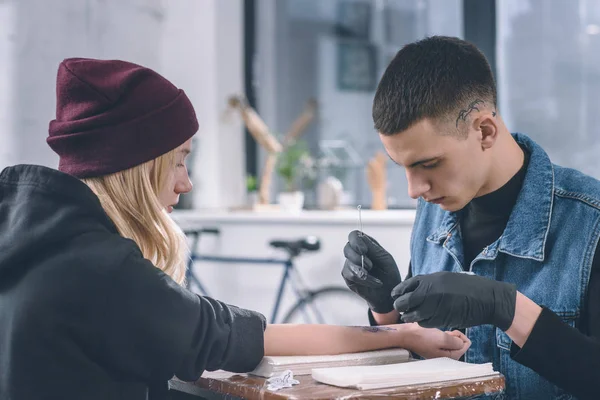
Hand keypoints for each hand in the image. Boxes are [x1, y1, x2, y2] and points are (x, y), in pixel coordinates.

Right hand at [341, 230, 400, 312]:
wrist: (389, 295)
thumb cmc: (389, 275)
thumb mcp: (385, 259)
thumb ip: (373, 248)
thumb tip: (360, 237)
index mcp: (365, 245)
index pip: (354, 235)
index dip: (356, 241)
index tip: (364, 250)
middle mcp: (356, 253)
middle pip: (347, 248)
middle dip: (358, 257)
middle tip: (371, 266)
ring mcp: (350, 265)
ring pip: (348, 263)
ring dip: (363, 271)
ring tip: (377, 278)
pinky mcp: (348, 277)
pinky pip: (351, 275)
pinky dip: (364, 279)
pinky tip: (374, 283)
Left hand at [392, 272, 516, 330]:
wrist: (487, 298)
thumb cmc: (467, 288)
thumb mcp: (445, 279)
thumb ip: (429, 284)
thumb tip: (414, 289)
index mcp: (431, 280)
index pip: (407, 285)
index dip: (399, 291)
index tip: (395, 295)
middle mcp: (430, 292)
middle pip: (406, 301)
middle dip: (401, 305)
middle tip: (400, 307)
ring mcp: (436, 306)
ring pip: (414, 314)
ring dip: (410, 316)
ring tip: (409, 316)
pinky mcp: (442, 319)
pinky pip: (425, 323)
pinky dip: (422, 322)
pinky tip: (423, 320)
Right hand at [400, 323, 470, 359]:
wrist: (408, 335)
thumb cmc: (424, 337)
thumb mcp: (443, 338)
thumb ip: (456, 342)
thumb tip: (462, 343)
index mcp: (450, 356)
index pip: (466, 345)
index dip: (461, 336)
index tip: (451, 332)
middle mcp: (447, 356)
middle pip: (460, 343)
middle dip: (454, 336)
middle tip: (444, 333)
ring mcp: (440, 351)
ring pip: (452, 341)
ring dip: (448, 335)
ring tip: (438, 333)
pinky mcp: (435, 347)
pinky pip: (445, 340)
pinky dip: (443, 335)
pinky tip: (435, 334)